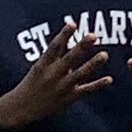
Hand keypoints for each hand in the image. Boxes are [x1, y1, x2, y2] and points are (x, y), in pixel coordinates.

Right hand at [0, 26, 114, 131]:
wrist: (22, 108)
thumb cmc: (33, 82)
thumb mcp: (39, 66)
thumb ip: (55, 53)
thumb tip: (67, 34)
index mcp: (43, 64)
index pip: (54, 47)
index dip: (63, 35)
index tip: (73, 24)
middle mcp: (53, 75)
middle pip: (69, 59)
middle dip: (81, 47)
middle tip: (93, 36)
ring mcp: (62, 86)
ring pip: (80, 74)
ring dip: (92, 64)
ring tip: (105, 55)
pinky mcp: (69, 97)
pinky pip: (86, 90)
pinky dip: (97, 85)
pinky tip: (109, 79)